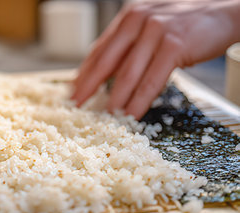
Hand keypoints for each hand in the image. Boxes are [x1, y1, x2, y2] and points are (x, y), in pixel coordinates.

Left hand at [72, 0, 239, 118]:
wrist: (223, 13)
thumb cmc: (185, 24)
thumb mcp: (150, 27)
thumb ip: (128, 46)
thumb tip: (103, 73)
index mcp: (128, 18)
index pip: (99, 50)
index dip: (84, 73)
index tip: (72, 90)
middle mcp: (137, 21)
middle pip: (106, 62)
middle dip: (89, 87)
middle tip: (77, 106)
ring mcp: (155, 32)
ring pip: (127, 75)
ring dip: (114, 100)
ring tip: (105, 116)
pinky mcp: (173, 46)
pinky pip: (151, 81)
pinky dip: (139, 101)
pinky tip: (131, 114)